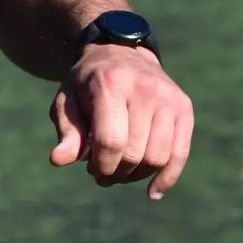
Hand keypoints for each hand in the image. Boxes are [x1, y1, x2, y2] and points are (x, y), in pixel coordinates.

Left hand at [48, 44, 193, 199]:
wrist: (119, 50)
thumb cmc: (88, 83)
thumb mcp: (68, 101)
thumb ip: (67, 131)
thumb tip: (58, 160)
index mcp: (111, 83)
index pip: (110, 141)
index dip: (100, 165)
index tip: (90, 168)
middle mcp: (144, 88)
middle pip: (133, 153)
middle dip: (115, 173)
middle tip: (103, 173)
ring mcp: (168, 97)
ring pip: (157, 158)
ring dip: (136, 176)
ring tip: (121, 172)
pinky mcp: (184, 106)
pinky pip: (180, 154)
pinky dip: (167, 178)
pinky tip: (153, 192)